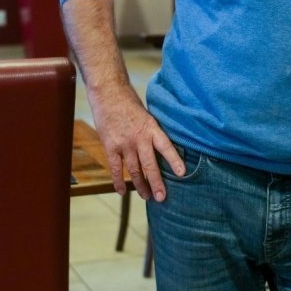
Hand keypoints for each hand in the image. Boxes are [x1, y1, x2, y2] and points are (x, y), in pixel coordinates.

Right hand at [88, 84, 183, 201]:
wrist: (108, 93)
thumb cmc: (130, 103)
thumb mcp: (148, 115)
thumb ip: (152, 132)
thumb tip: (161, 149)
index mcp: (152, 129)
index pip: (166, 147)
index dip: (174, 160)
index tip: (182, 173)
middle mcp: (139, 138)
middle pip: (149, 165)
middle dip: (156, 183)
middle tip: (162, 198)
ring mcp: (124, 143)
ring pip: (134, 170)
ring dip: (140, 185)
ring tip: (146, 196)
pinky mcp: (110, 146)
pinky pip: (115, 168)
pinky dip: (118, 181)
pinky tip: (121, 192)